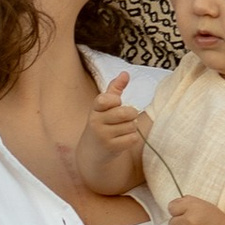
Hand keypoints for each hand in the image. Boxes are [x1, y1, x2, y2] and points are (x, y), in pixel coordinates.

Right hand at [74, 73, 147, 194]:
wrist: (91, 151)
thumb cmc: (102, 123)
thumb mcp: (104, 107)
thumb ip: (115, 89)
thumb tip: (125, 73)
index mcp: (95, 109)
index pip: (105, 99)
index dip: (115, 100)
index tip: (115, 104)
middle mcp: (96, 122)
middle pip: (126, 113)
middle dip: (132, 114)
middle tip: (128, 117)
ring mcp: (103, 136)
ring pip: (131, 126)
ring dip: (132, 127)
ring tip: (123, 129)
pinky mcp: (111, 148)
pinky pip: (132, 138)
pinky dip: (132, 138)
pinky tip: (124, 139)